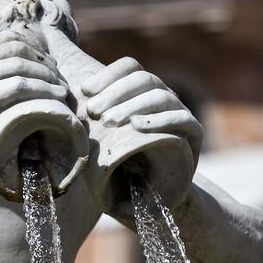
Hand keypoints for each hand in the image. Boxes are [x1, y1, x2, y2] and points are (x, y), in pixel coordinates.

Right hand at [0, 29, 68, 180]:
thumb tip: (36, 69)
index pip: (6, 38)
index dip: (33, 47)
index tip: (50, 63)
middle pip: (16, 48)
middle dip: (43, 61)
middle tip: (59, 77)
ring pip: (20, 64)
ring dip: (47, 75)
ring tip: (63, 89)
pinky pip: (19, 86)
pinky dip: (43, 89)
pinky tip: (57, 98)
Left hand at [80, 57, 202, 167]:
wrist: (152, 195)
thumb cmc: (121, 161)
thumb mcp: (102, 134)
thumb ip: (91, 112)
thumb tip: (69, 90)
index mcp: (142, 90)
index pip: (129, 67)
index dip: (107, 75)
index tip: (85, 91)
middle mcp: (164, 95)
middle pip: (143, 78)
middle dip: (115, 93)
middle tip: (93, 112)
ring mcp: (181, 112)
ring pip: (160, 96)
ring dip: (132, 106)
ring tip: (110, 122)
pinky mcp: (194, 133)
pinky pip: (181, 118)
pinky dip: (158, 120)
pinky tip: (137, 126)